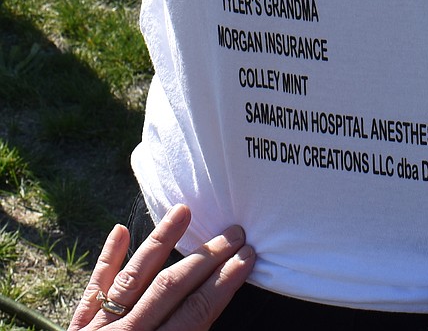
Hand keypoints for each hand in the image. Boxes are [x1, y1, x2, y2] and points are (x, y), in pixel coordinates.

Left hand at [69, 204, 254, 330]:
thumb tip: (208, 318)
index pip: (196, 312)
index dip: (224, 283)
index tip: (247, 258)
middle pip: (170, 287)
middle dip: (206, 258)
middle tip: (234, 233)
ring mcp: (99, 329)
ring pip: (133, 276)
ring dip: (161, 242)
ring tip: (183, 211)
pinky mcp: (76, 328)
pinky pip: (93, 289)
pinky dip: (106, 259)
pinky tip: (119, 231)